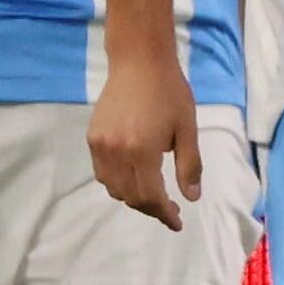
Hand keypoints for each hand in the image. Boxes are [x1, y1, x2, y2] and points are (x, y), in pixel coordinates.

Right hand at [89, 53, 203, 231]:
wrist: (138, 62)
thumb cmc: (170, 92)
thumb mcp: (187, 128)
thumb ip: (189, 165)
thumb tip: (191, 197)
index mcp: (142, 151)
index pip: (150, 196)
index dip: (164, 214)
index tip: (178, 222)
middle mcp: (116, 152)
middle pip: (130, 196)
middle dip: (151, 208)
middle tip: (170, 209)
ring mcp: (100, 145)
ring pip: (113, 188)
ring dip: (133, 198)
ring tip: (154, 195)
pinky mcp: (92, 137)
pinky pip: (102, 173)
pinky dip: (118, 183)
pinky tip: (134, 178)